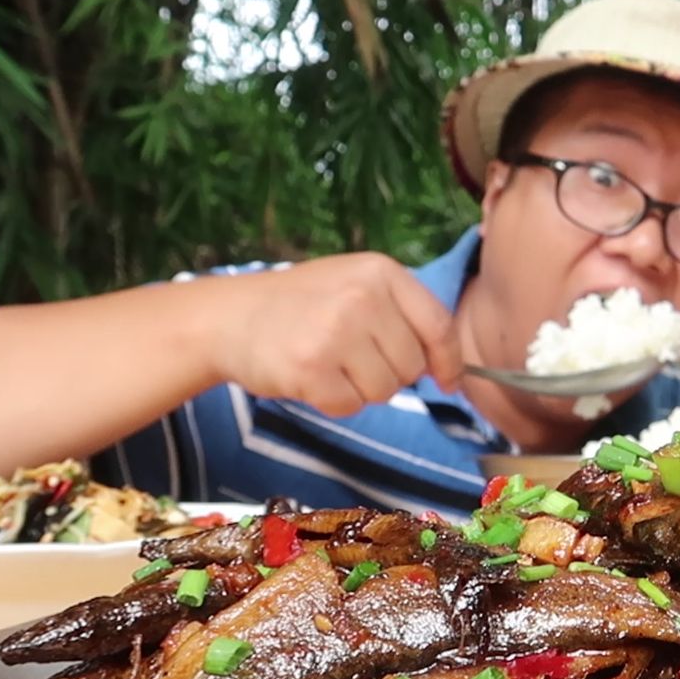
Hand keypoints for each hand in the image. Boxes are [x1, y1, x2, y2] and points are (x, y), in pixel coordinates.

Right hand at [210, 253, 465, 415]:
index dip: (449, 361)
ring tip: (329, 363)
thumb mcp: (356, 285)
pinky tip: (311, 377)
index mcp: (381, 272)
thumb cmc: (303, 305)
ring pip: (385, 390)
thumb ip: (402, 314)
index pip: (438, 326)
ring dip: (361, 389)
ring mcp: (335, 332)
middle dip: (390, 373)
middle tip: (351, 357)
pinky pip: (349, 406)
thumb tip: (448, 367)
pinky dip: (333, 401)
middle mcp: (362, 297)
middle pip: (412, 366)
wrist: (230, 317)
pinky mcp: (310, 368)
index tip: (448, 380)